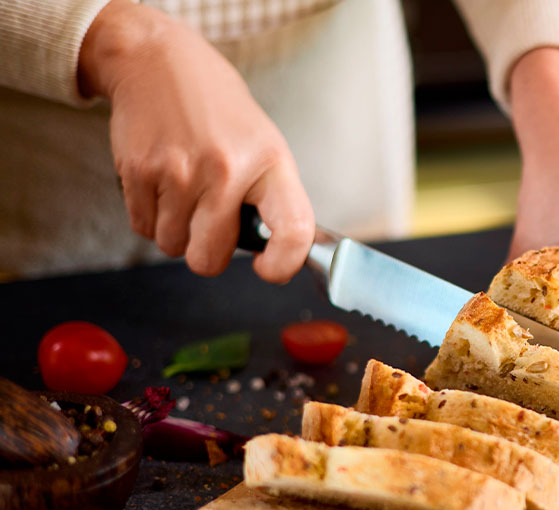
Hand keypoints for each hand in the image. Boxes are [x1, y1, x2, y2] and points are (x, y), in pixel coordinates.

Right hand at [78, 0, 312, 282]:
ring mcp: (178, 172)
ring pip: (172, 246)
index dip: (284, 263)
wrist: (158, 63)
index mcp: (270, 164)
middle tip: (212, 225)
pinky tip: (162, 184)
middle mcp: (226, 170)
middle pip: (210, 257)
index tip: (269, 270)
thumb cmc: (219, 112)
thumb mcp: (264, 145)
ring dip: (176, 231)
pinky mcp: (138, 171)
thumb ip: (270, 198)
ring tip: (185, 192)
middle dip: (209, 253)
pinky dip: (151, 217)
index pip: (293, 229)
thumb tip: (274, 252)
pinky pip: (143, 228)